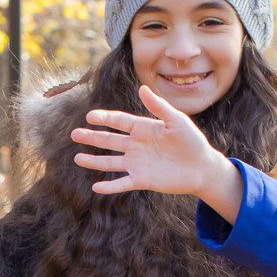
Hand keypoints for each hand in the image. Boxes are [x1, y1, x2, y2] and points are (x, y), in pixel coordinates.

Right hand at [70, 86, 244, 220]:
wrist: (201, 167)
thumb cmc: (192, 141)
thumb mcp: (177, 121)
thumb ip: (159, 107)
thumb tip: (142, 88)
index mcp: (143, 128)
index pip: (119, 122)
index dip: (104, 119)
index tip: (90, 116)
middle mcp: (136, 145)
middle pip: (109, 140)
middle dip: (92, 137)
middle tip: (74, 134)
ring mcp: (137, 163)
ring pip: (110, 162)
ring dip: (94, 161)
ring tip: (77, 158)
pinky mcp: (142, 180)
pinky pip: (122, 183)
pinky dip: (110, 186)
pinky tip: (96, 187)